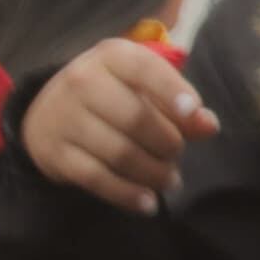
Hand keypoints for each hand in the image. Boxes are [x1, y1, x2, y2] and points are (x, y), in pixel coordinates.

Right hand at [24, 40, 213, 214]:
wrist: (50, 112)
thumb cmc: (113, 95)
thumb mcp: (144, 88)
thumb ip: (180, 105)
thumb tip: (209, 126)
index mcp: (111, 56)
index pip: (145, 69)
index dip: (171, 91)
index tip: (193, 113)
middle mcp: (82, 81)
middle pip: (136, 119)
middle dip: (168, 144)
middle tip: (177, 156)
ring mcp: (64, 117)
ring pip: (120, 153)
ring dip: (153, 173)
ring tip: (169, 180)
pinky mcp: (54, 152)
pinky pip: (97, 178)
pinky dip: (127, 194)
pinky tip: (148, 203)